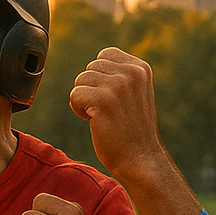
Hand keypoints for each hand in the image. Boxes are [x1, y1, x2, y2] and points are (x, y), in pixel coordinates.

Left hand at [69, 47, 169, 180]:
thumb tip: (93, 67)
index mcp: (141, 68)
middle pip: (90, 67)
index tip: (111, 97)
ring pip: (80, 80)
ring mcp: (118, 85)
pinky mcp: (103, 100)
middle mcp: (131, 73)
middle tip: (106, 110)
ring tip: (101, 116)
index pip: (105, 54)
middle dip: (91, 88)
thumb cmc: (132, 131)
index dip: (100, 76)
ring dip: (84, 99)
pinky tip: (94, 121)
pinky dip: (78, 109)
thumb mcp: (134, 94)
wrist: (140, 160)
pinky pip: (75, 94)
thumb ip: (120, 76)